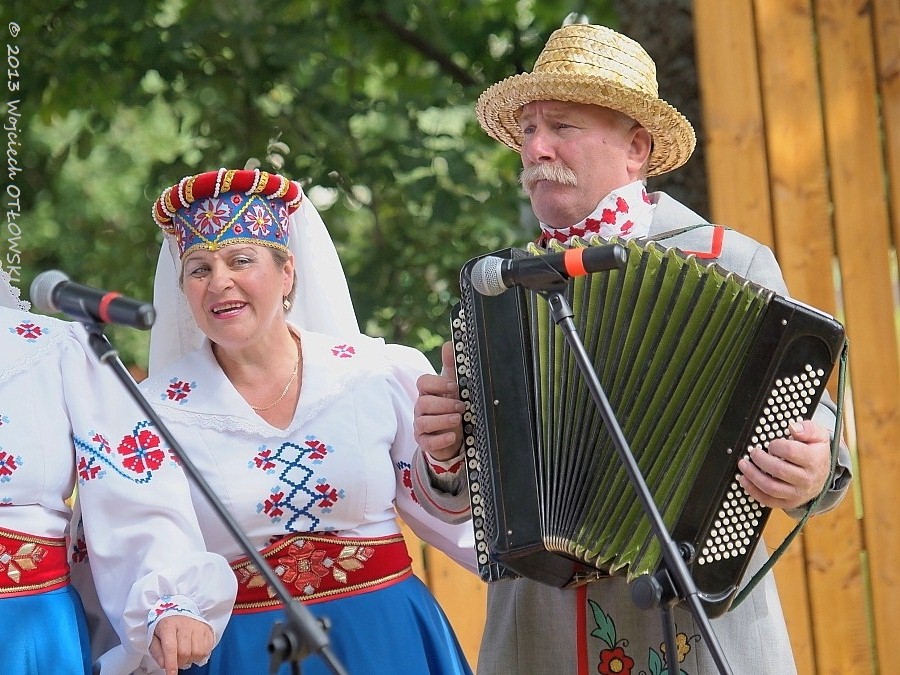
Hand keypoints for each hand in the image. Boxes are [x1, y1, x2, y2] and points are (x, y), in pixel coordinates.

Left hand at [150, 615, 214, 674]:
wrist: (180, 614)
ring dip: (190, 659)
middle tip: (175, 660)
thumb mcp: (155, 638)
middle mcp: (185, 624)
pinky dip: (199, 656)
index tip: (171, 674)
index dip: (171, 663)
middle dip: (179, 662)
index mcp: (169, 625)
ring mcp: (198, 626)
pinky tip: (193, 650)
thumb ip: (157, 652)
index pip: (170, 647)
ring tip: (185, 654)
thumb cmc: (167, 628)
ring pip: (197, 652)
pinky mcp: (207, 630)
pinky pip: (206, 650)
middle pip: (184, 652)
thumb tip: (163, 664)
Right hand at [414, 341, 465, 461]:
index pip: (423, 382)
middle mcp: (421, 408)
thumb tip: (449, 344)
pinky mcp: (425, 441)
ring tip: (458, 419)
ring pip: (423, 422)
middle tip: (462, 405)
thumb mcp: (453, 386)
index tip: (454, 386)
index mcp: (428, 391)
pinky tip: (453, 436)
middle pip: (423, 403)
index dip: (437, 383)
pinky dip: (440, 439)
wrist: (453, 433)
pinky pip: (427, 442)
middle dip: (444, 403)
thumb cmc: (451, 406)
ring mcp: (421, 425)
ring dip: (442, 420)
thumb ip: (451, 366)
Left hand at [736, 419, 831, 510]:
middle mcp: (807, 480)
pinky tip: (744, 480)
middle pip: (779, 470)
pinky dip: (753, 491)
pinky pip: (768, 500)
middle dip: (760, 459)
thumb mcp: (818, 435)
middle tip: (753, 453)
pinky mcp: (789, 502)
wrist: (822, 474)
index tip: (771, 444)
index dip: (776, 446)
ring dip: (753, 476)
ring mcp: (798, 493)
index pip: (791, 452)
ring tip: (743, 465)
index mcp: (814, 461)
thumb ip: (808, 428)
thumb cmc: (815, 452)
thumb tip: (793, 427)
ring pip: (771, 487)